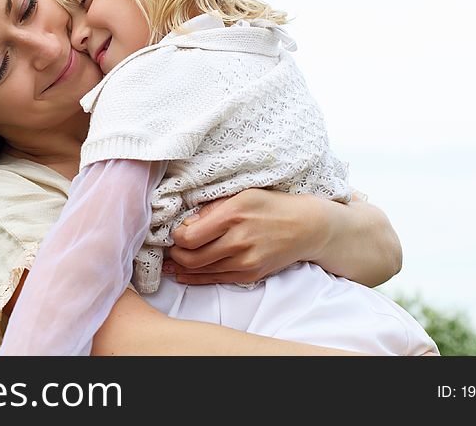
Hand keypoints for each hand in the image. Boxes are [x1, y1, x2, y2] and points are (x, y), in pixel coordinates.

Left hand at [164, 189, 329, 284]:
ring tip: (171, 261)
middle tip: (169, 248)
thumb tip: (186, 224)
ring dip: (182, 267)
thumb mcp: (242, 195)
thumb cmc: (270, 206)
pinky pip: (215, 280)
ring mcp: (245, 261)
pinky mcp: (249, 275)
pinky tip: (182, 274)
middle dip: (174, 254)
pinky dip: (195, 278)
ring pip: (201, 271)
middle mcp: (238, 241)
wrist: (305, 227)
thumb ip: (211, 209)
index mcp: (233, 215)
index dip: (176, 237)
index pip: (189, 237)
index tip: (175, 232)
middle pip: (191, 257)